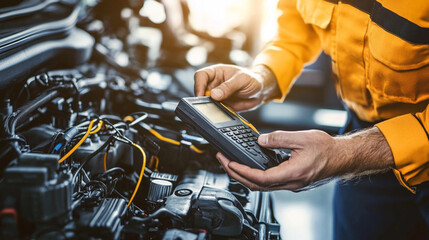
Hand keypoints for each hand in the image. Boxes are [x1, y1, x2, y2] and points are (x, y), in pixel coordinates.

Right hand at [194, 64, 280, 110]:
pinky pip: (215, 110)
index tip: (201, 95)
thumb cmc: (252, 79)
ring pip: (206, 102)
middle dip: (202, 98)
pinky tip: (224, 112)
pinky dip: (217, 113)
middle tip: (208, 104)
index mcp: (216, 72)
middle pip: (200, 91)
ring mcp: (217, 95)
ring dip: (209, 107)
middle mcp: (214, 84)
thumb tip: (214, 95)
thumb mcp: (241, 80)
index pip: (201, 76)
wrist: (261, 91)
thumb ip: (228, 87)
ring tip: (219, 108)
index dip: (198, 85)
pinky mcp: (221, 105)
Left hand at [216, 128, 393, 190]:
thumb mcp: (302, 137)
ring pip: (261, 186)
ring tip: (231, 163)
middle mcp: (290, 182)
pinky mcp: (291, 181)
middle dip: (236, 174)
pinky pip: (268, 182)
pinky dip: (255, 176)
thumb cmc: (327, 149)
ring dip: (244, 176)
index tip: (229, 162)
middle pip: (256, 185)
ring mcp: (290, 184)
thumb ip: (279, 138)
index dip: (242, 171)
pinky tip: (250, 166)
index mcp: (292, 173)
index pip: (260, 178)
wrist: (342, 157)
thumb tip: (261, 140)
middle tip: (223, 161)